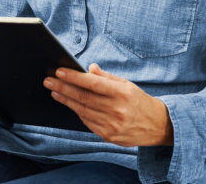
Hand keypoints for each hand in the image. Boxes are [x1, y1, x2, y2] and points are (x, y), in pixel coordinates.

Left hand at [44, 63, 172, 145]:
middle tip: (48, 81)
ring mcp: (112, 126)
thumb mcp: (126, 84)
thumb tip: (89, 68)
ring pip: (82, 111)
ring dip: (66, 100)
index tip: (59, 71)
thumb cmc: (138, 100)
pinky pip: (88, 122)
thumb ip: (106, 77)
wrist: (157, 126)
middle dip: (63, 88)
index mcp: (122, 93)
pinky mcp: (109, 137)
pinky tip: (69, 103)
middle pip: (84, 98)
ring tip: (54, 91)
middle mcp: (117, 110)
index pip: (93, 84)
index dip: (74, 77)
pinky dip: (77, 112)